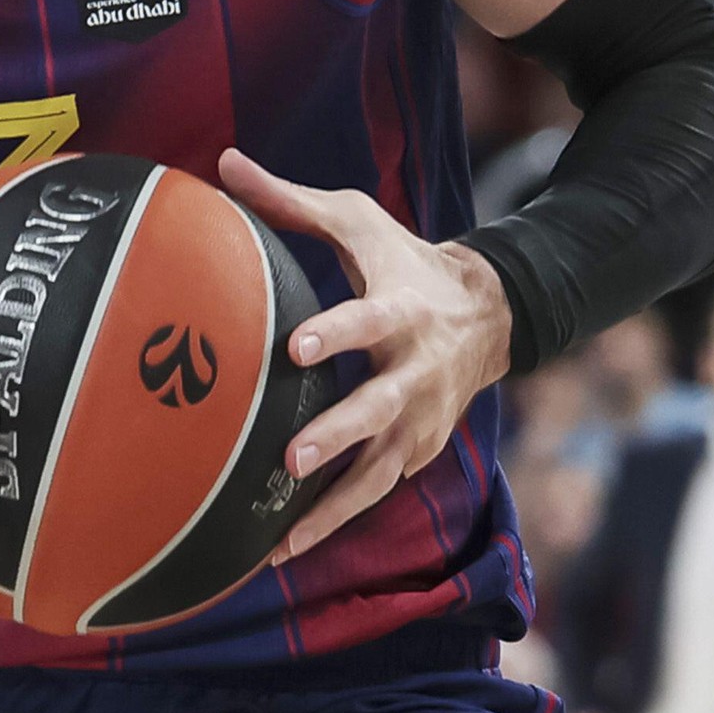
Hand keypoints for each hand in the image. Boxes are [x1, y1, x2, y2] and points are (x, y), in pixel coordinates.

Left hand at [218, 148, 515, 565]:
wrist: (490, 316)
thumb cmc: (405, 263)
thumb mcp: (359, 224)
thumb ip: (292, 202)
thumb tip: (223, 162)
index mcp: (402, 312)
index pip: (368, 322)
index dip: (336, 333)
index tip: (295, 346)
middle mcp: (416, 373)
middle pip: (376, 409)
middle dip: (335, 435)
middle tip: (290, 459)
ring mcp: (419, 421)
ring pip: (376, 473)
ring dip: (331, 509)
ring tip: (281, 543)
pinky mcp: (414, 454)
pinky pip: (371, 493)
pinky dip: (332, 522)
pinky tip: (283, 550)